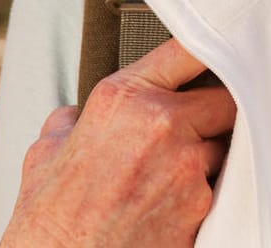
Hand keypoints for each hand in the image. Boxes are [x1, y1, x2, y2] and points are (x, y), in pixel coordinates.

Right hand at [0, 39, 237, 247]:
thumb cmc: (48, 222)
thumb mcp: (45, 154)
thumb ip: (73, 122)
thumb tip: (77, 117)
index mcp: (123, 99)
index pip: (187, 49)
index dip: (207, 48)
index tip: (220, 48)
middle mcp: (162, 124)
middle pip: (225, 99)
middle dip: (214, 112)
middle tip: (195, 127)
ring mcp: (188, 167)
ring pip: (225, 146)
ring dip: (209, 156)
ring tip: (171, 177)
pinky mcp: (202, 208)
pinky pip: (219, 187)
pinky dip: (204, 194)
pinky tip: (172, 205)